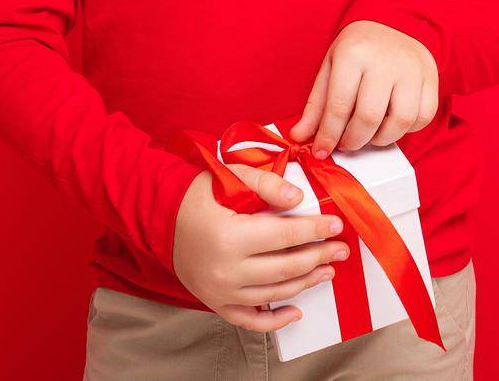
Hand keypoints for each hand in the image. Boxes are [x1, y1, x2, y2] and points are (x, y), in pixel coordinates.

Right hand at [173, 167, 351, 331]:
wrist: (159, 218)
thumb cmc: (195, 194)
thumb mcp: (229, 177)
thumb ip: (265, 184)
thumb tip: (297, 198)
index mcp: (228, 237)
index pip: (283, 236)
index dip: (314, 230)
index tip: (336, 225)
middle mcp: (224, 270)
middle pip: (284, 268)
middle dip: (318, 256)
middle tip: (340, 249)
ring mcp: (220, 291)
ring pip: (274, 294)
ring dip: (305, 282)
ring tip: (327, 270)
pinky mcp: (216, 302)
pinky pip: (250, 321)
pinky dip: (275, 321)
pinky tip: (296, 312)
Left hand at [288, 19, 438, 158]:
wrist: (391, 23)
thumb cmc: (357, 50)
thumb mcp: (330, 69)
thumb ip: (316, 106)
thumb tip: (299, 136)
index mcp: (353, 54)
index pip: (338, 106)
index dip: (328, 136)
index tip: (323, 151)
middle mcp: (384, 60)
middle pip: (369, 117)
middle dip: (354, 141)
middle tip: (347, 142)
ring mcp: (411, 68)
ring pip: (401, 121)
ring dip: (382, 138)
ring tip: (370, 133)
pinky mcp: (430, 77)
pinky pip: (424, 116)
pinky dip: (408, 129)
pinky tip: (393, 122)